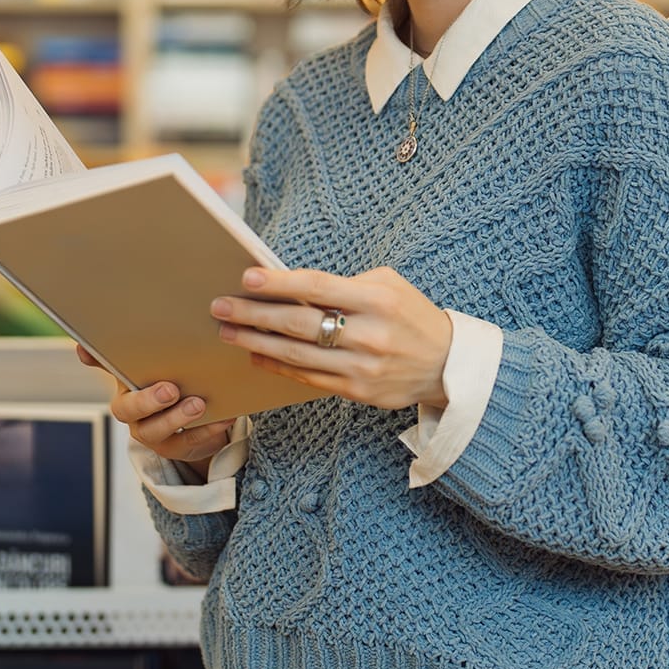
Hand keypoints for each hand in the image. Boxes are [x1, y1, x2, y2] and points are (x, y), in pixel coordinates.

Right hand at [87, 343, 235, 468]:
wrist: (197, 423)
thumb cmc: (177, 383)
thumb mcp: (164, 364)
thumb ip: (152, 344)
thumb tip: (130, 316)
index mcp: (126, 383)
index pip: (105, 367)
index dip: (95, 359)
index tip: (86, 348)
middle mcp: (132, 410)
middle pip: (128, 409)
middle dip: (148, 400)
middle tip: (170, 389)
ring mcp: (151, 432)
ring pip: (155, 430)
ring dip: (177, 417)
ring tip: (199, 404)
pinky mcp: (174, 448)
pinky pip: (186, 442)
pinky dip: (206, 431)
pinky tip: (222, 418)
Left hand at [211, 266, 453, 411]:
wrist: (447, 365)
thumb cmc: (411, 316)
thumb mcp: (389, 286)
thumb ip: (346, 285)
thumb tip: (293, 286)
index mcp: (379, 300)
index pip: (319, 287)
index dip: (281, 282)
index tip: (247, 277)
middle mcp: (369, 335)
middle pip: (299, 324)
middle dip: (254, 315)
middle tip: (221, 307)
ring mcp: (362, 367)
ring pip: (297, 355)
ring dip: (257, 343)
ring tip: (228, 332)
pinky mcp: (357, 391)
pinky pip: (307, 378)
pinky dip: (278, 366)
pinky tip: (256, 355)